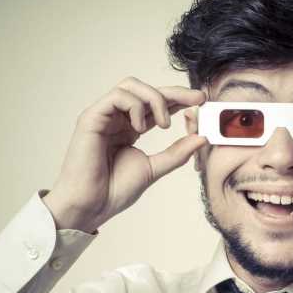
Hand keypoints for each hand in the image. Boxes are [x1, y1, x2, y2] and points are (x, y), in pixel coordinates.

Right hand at [44, 77, 206, 231]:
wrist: (91, 206)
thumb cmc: (114, 191)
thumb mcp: (154, 168)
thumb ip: (176, 152)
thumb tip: (202, 138)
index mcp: (130, 128)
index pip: (156, 105)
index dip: (179, 99)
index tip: (201, 100)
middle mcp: (116, 118)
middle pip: (146, 90)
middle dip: (175, 92)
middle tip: (197, 98)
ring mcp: (103, 116)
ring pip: (131, 85)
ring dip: (155, 99)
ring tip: (164, 124)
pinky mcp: (91, 117)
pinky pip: (117, 96)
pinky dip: (135, 106)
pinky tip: (140, 127)